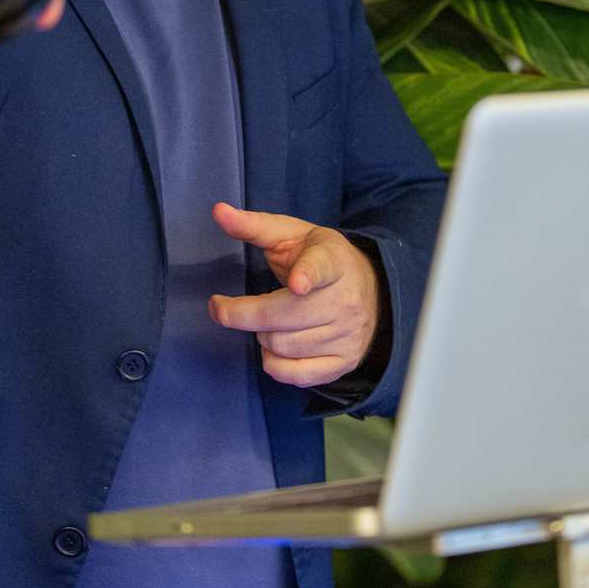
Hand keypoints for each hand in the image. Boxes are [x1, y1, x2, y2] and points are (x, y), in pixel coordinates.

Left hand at [208, 203, 379, 387]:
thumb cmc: (319, 258)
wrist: (369, 288)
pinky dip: (275, 365)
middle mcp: (345, 300)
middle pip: (282, 316)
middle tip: (222, 307)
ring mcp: (347, 334)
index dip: (307, 275)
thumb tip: (219, 211)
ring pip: (283, 345)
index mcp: (333, 261)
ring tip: (264, 322)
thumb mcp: (292, 234)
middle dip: (240, 314)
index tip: (297, 283)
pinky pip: (299, 375)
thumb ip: (254, 225)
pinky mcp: (344, 362)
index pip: (321, 268)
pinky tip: (272, 349)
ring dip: (261, 337)